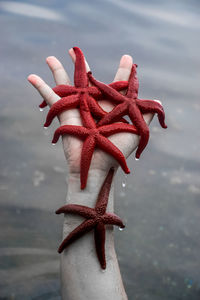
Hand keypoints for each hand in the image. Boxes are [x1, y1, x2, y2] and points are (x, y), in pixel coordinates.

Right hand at [28, 49, 153, 177]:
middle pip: (86, 79)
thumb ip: (145, 115)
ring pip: (65, 84)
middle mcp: (94, 104)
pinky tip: (32, 76)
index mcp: (111, 106)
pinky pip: (50, 97)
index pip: (117, 84)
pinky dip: (41, 87)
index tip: (128, 58)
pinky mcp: (64, 113)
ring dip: (57, 70)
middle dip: (81, 65)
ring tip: (53, 56)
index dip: (124, 72)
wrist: (98, 164)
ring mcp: (78, 107)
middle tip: (76, 49)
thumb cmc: (118, 150)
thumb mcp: (136, 131)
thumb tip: (158, 101)